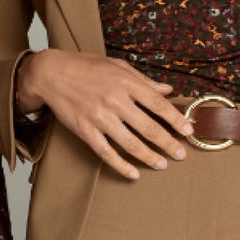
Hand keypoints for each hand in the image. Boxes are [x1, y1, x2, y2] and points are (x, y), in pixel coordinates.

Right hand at [16, 49, 193, 178]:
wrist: (51, 73)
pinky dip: (121, 165)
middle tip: (181, 154)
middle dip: (168, 143)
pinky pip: (106, 153)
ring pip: (130, 143)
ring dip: (149, 157)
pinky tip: (133, 173)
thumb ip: (143, 80)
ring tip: (162, 164)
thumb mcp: (117, 65)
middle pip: (148, 127)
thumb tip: (167, 90)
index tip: (188, 130)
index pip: (158, 104)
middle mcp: (115, 101)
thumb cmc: (85, 66)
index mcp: (125, 83)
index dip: (175, 119)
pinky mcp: (85, 130)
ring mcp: (99, 117)